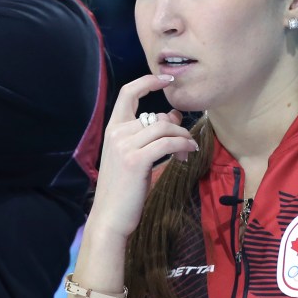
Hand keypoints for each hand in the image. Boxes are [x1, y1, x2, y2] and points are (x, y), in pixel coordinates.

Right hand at [89, 75, 197, 239]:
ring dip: (183, 138)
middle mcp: (117, 133)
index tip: (167, 80)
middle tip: (186, 143)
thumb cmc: (122, 189)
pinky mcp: (136, 160)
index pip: (129, 93)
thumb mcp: (132, 157)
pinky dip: (183, 144)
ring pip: (165, 128)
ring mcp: (125, 146)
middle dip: (177, 127)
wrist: (109, 217)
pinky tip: (188, 152)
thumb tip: (174, 115)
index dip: (148, 81)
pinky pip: (168, 142)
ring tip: (187, 151)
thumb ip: (148, 136)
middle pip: (157, 116)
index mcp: (112, 129)